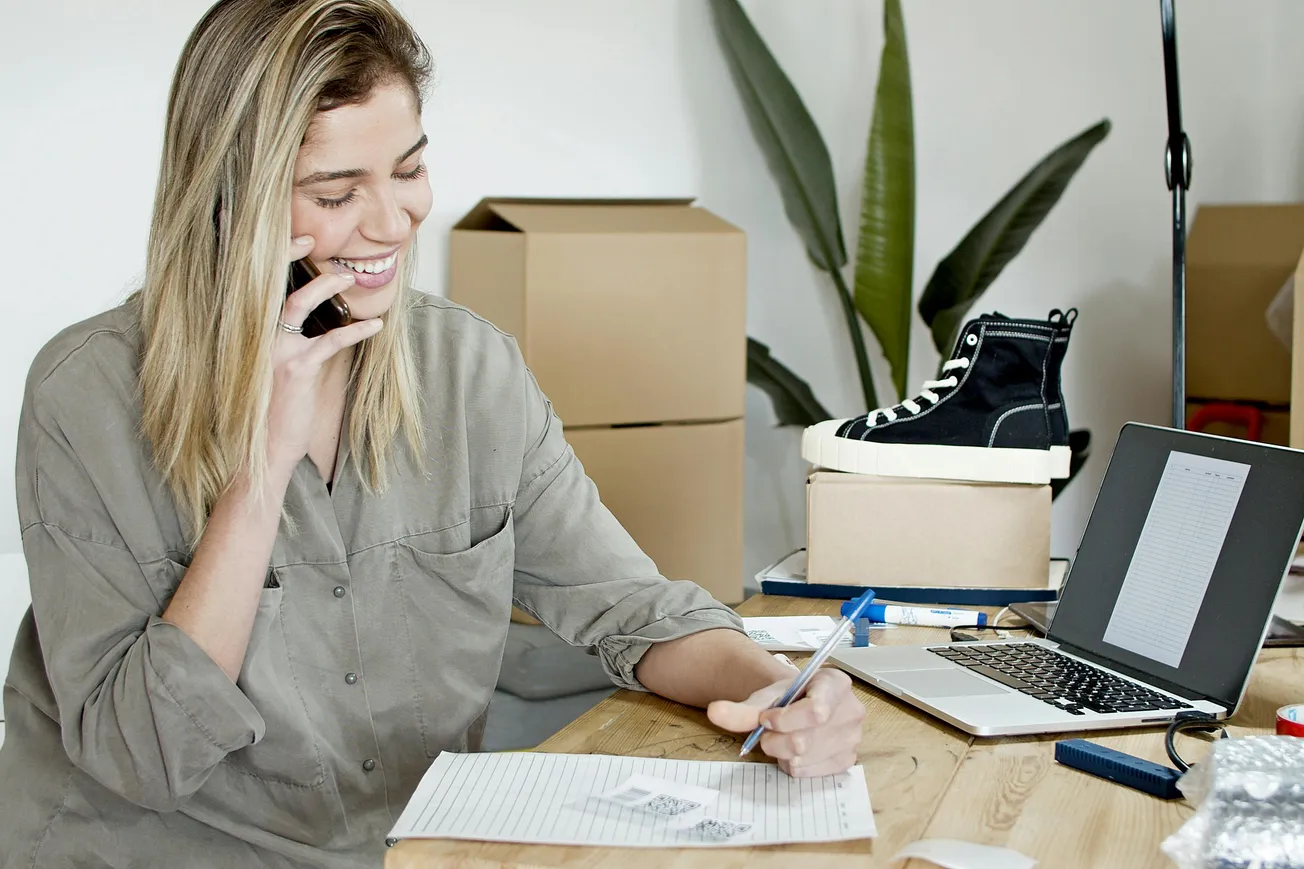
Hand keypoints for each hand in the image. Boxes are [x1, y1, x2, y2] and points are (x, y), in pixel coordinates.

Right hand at [266, 236, 382, 473]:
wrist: (262, 448)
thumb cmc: (270, 408)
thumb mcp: (269, 370)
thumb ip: (281, 342)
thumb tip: (312, 321)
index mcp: (247, 333)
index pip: (251, 285)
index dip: (267, 257)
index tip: (290, 239)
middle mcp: (254, 335)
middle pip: (270, 282)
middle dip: (290, 253)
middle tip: (315, 241)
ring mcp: (274, 350)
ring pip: (300, 302)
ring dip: (328, 286)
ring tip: (350, 278)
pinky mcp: (296, 368)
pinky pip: (331, 340)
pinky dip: (357, 331)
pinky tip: (376, 326)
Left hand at [706, 667, 864, 777]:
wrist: (800, 705)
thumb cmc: (788, 697)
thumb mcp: (766, 696)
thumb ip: (742, 707)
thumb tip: (716, 712)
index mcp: (836, 684)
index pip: (815, 711)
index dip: (784, 720)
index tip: (765, 718)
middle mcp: (852, 710)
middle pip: (804, 740)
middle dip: (774, 740)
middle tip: (767, 731)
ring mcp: (852, 739)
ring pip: (804, 759)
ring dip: (781, 753)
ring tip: (782, 738)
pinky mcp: (846, 761)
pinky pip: (808, 772)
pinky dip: (792, 764)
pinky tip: (794, 751)